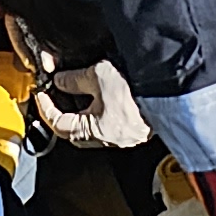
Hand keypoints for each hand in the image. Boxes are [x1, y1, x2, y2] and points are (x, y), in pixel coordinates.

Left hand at [29, 58, 151, 149]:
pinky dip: (102, 111)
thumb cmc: (138, 90)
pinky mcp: (137, 129)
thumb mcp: (97, 76)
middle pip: (75, 130)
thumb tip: (61, 81)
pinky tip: (106, 95)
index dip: (46, 107)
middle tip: (58, 93)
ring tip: (82, 90)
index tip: (42, 94)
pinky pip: (111, 123)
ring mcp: (124, 136)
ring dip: (85, 111)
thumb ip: (74, 80)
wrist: (172, 90)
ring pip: (94, 127)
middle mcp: (109, 139)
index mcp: (94, 131)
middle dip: (64, 111)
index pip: (58, 124)